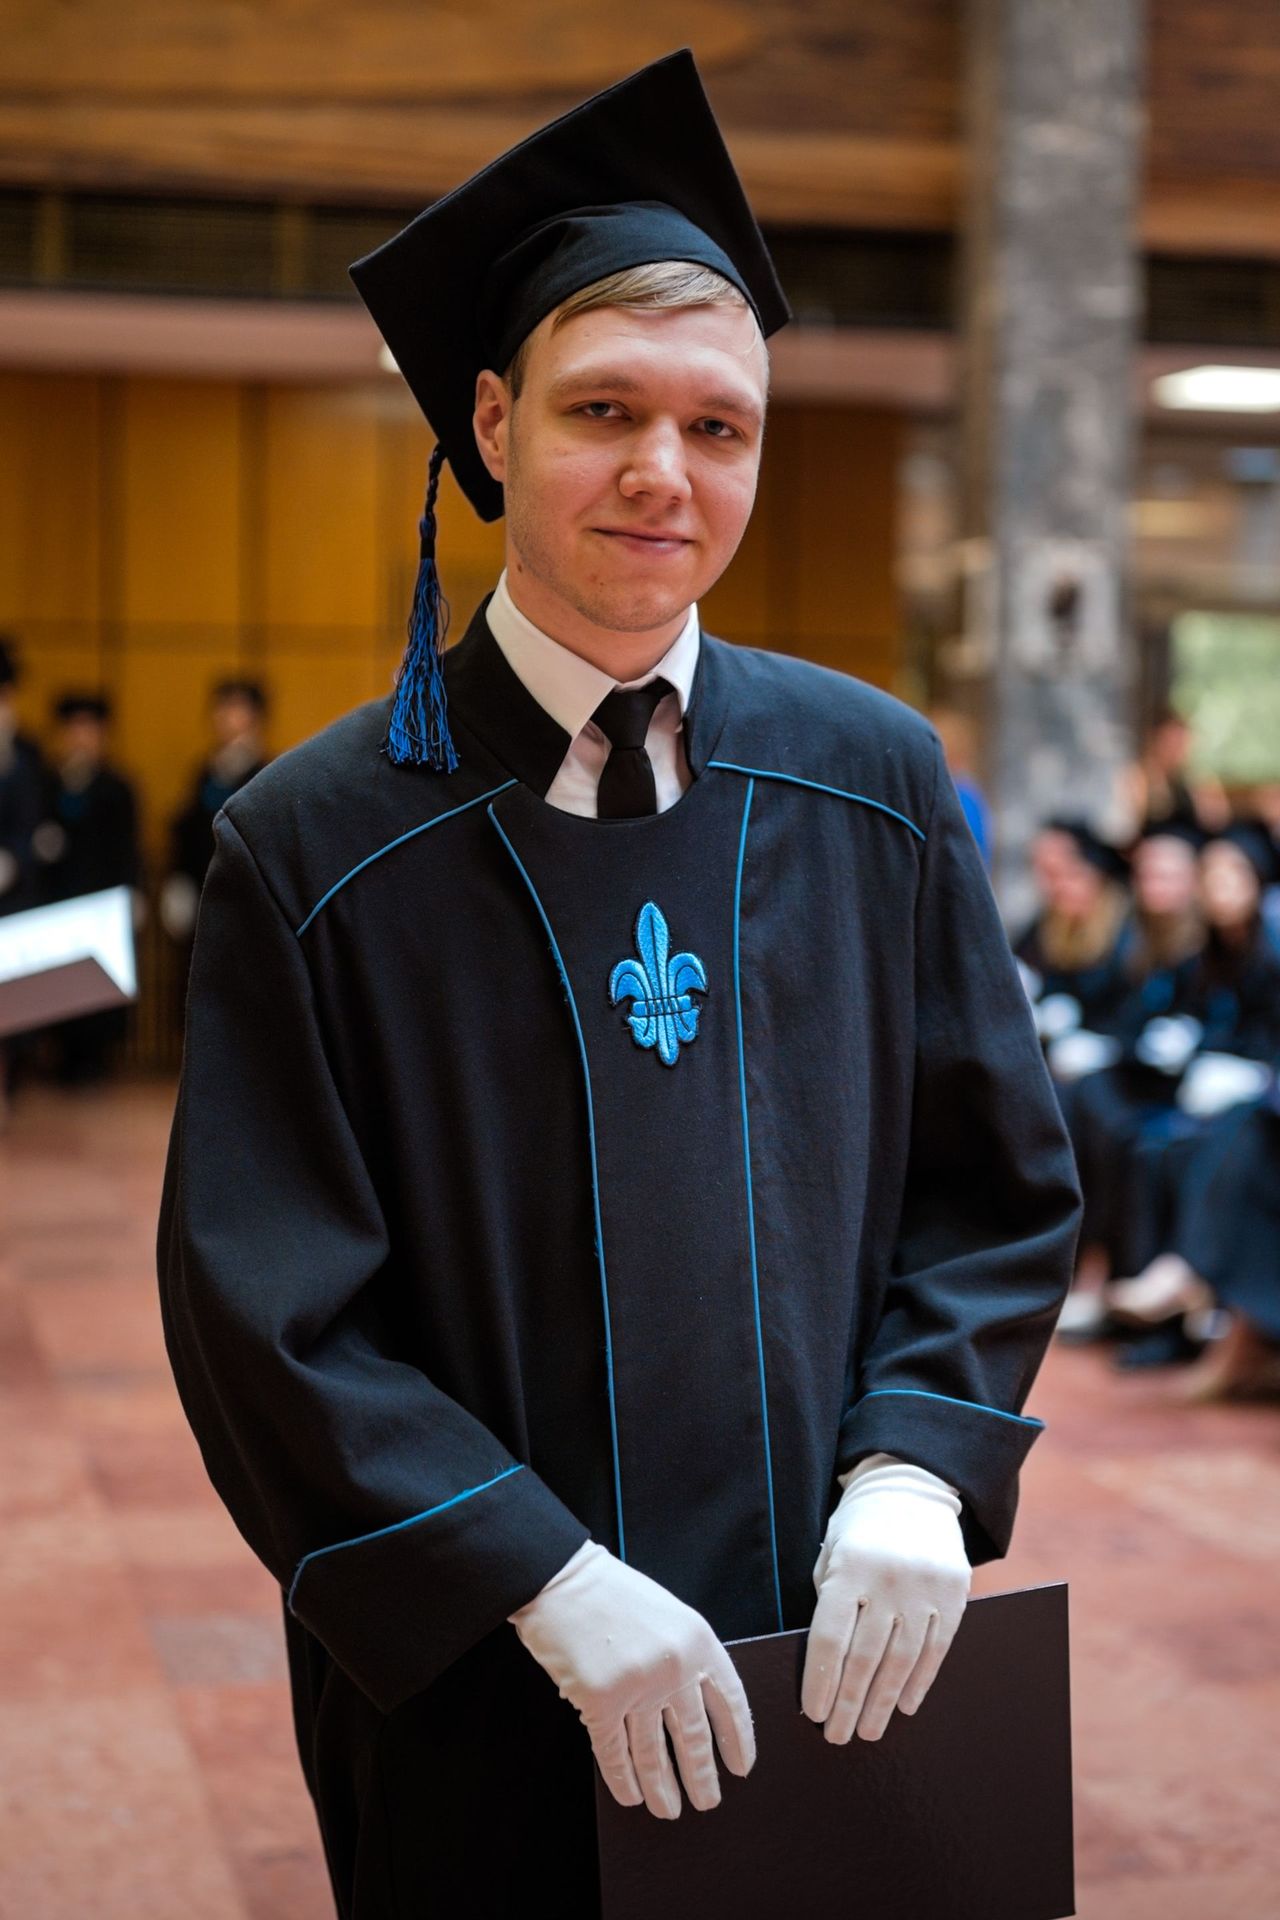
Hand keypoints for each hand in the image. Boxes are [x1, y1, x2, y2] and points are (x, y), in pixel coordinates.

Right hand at [509, 1541, 754, 1818]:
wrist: (561, 1579)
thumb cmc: (612, 1593)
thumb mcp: (668, 1614)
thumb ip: (686, 1655)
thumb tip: (693, 1708)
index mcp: (698, 1641)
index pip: (730, 1701)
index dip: (739, 1738)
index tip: (741, 1766)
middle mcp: (674, 1668)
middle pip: (694, 1737)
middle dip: (702, 1776)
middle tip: (708, 1802)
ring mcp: (637, 1687)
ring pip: (654, 1754)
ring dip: (663, 1787)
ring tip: (669, 1810)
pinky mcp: (599, 1702)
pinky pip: (615, 1753)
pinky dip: (623, 1779)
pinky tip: (631, 1795)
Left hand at [801, 1453, 969, 1743]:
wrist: (911, 1490)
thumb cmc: (859, 1528)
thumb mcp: (831, 1552)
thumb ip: (828, 1601)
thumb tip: (823, 1667)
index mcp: (849, 1568)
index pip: (831, 1638)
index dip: (821, 1681)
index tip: (814, 1713)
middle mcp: (888, 1580)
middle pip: (865, 1657)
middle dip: (849, 1702)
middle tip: (838, 1736)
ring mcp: (925, 1588)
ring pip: (902, 1660)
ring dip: (884, 1702)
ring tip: (868, 1730)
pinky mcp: (955, 1593)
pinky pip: (936, 1648)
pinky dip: (920, 1681)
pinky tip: (906, 1705)